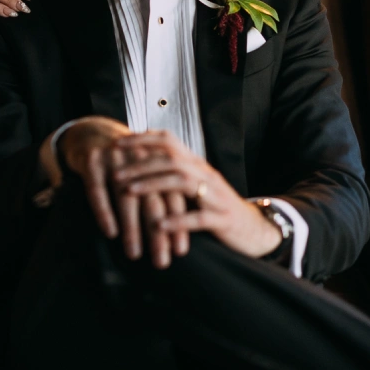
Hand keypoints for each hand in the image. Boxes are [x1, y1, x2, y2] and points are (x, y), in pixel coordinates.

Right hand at [49, 117, 187, 266]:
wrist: (91, 132)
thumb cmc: (125, 162)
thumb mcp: (146, 170)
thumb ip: (164, 193)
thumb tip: (182, 232)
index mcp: (158, 162)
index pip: (172, 197)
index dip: (178, 224)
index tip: (180, 252)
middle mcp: (140, 160)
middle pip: (153, 200)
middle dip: (159, 234)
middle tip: (162, 262)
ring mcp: (115, 159)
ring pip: (126, 198)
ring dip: (132, 229)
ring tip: (134, 255)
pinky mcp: (91, 161)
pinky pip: (97, 190)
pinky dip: (104, 212)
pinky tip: (110, 233)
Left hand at [110, 131, 282, 261]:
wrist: (255, 230)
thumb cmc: (217, 208)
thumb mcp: (196, 186)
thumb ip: (174, 174)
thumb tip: (140, 162)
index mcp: (197, 165)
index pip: (169, 141)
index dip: (142, 139)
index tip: (116, 143)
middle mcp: (206, 174)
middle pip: (171, 160)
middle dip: (140, 165)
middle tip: (115, 172)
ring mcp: (216, 196)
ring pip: (183, 182)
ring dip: (152, 185)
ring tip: (128, 192)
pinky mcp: (224, 219)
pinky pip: (200, 218)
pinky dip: (178, 220)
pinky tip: (159, 225)